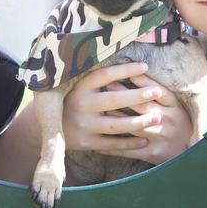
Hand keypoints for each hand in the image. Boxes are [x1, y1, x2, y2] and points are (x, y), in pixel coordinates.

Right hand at [62, 62, 192, 165]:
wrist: (49, 127)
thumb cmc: (72, 101)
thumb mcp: (79, 87)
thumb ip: (98, 79)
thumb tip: (127, 64)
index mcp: (80, 87)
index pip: (105, 75)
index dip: (125, 70)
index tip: (145, 66)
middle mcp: (81, 104)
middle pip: (113, 100)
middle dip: (137, 96)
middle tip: (157, 91)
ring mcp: (83, 125)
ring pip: (115, 125)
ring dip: (138, 122)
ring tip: (157, 117)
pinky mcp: (86, 142)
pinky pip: (111, 144)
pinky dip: (129, 143)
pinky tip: (145, 140)